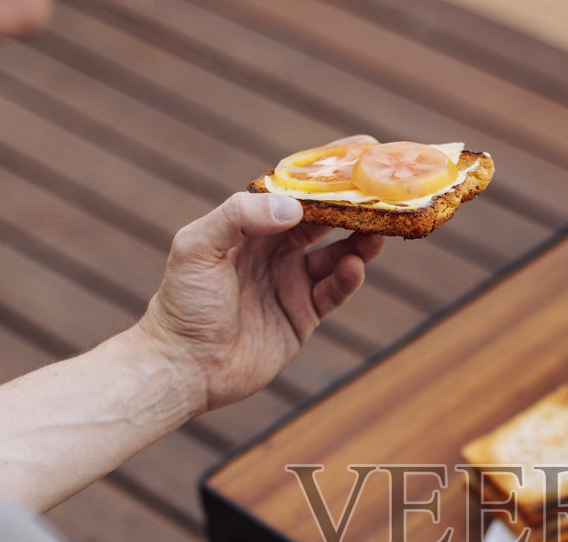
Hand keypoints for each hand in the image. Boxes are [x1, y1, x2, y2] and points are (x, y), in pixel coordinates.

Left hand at [137, 169, 384, 412]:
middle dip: (353, 204)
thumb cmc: (183, 302)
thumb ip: (238, 216)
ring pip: (336, 254)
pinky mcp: (302, 316)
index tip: (360, 150)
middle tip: (384, 191)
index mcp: (248, 226)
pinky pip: (334, 292)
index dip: (324, 170)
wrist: (185, 366)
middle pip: (323, 220)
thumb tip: (293, 208)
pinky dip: (347, 278)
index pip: (293, 190)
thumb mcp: (197, 247)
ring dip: (359, 242)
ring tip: (377, 231)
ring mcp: (290, 282)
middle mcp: (273, 250)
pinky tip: (354, 266)